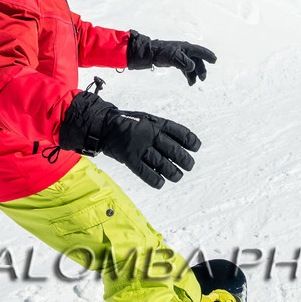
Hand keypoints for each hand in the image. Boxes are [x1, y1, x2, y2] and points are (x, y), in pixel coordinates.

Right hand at [59, 91, 201, 188]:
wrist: (104, 126)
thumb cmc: (128, 122)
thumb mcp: (147, 119)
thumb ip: (162, 129)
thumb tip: (181, 144)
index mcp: (156, 124)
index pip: (179, 132)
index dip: (190, 140)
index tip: (196, 147)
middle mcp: (150, 135)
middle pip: (173, 150)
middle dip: (185, 160)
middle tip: (189, 166)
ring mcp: (139, 147)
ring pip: (162, 163)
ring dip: (173, 172)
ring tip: (178, 176)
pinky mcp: (130, 159)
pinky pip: (145, 172)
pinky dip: (155, 180)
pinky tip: (161, 183)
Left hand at [128, 31, 216, 84]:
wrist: (148, 54)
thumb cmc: (160, 53)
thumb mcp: (173, 57)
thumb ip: (184, 62)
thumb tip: (192, 68)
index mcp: (186, 48)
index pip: (200, 51)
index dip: (208, 55)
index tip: (214, 60)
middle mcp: (184, 51)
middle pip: (196, 60)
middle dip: (201, 69)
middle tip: (203, 78)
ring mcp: (180, 55)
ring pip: (191, 65)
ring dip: (193, 74)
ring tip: (193, 83)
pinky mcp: (174, 60)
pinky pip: (185, 67)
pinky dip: (187, 74)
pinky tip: (189, 80)